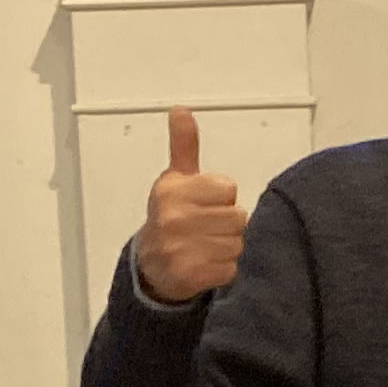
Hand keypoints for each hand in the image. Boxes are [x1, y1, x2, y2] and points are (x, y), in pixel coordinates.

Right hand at [131, 108, 246, 303]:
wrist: (150, 267)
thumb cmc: (169, 218)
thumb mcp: (175, 179)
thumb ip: (183, 145)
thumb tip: (180, 110)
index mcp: (171, 191)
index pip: (228, 189)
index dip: (220, 197)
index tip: (202, 203)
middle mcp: (173, 218)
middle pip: (237, 217)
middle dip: (226, 224)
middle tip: (204, 228)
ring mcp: (180, 249)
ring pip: (236, 243)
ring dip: (226, 247)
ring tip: (204, 246)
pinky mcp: (191, 276)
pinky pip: (230, 269)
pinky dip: (222, 269)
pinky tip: (204, 264)